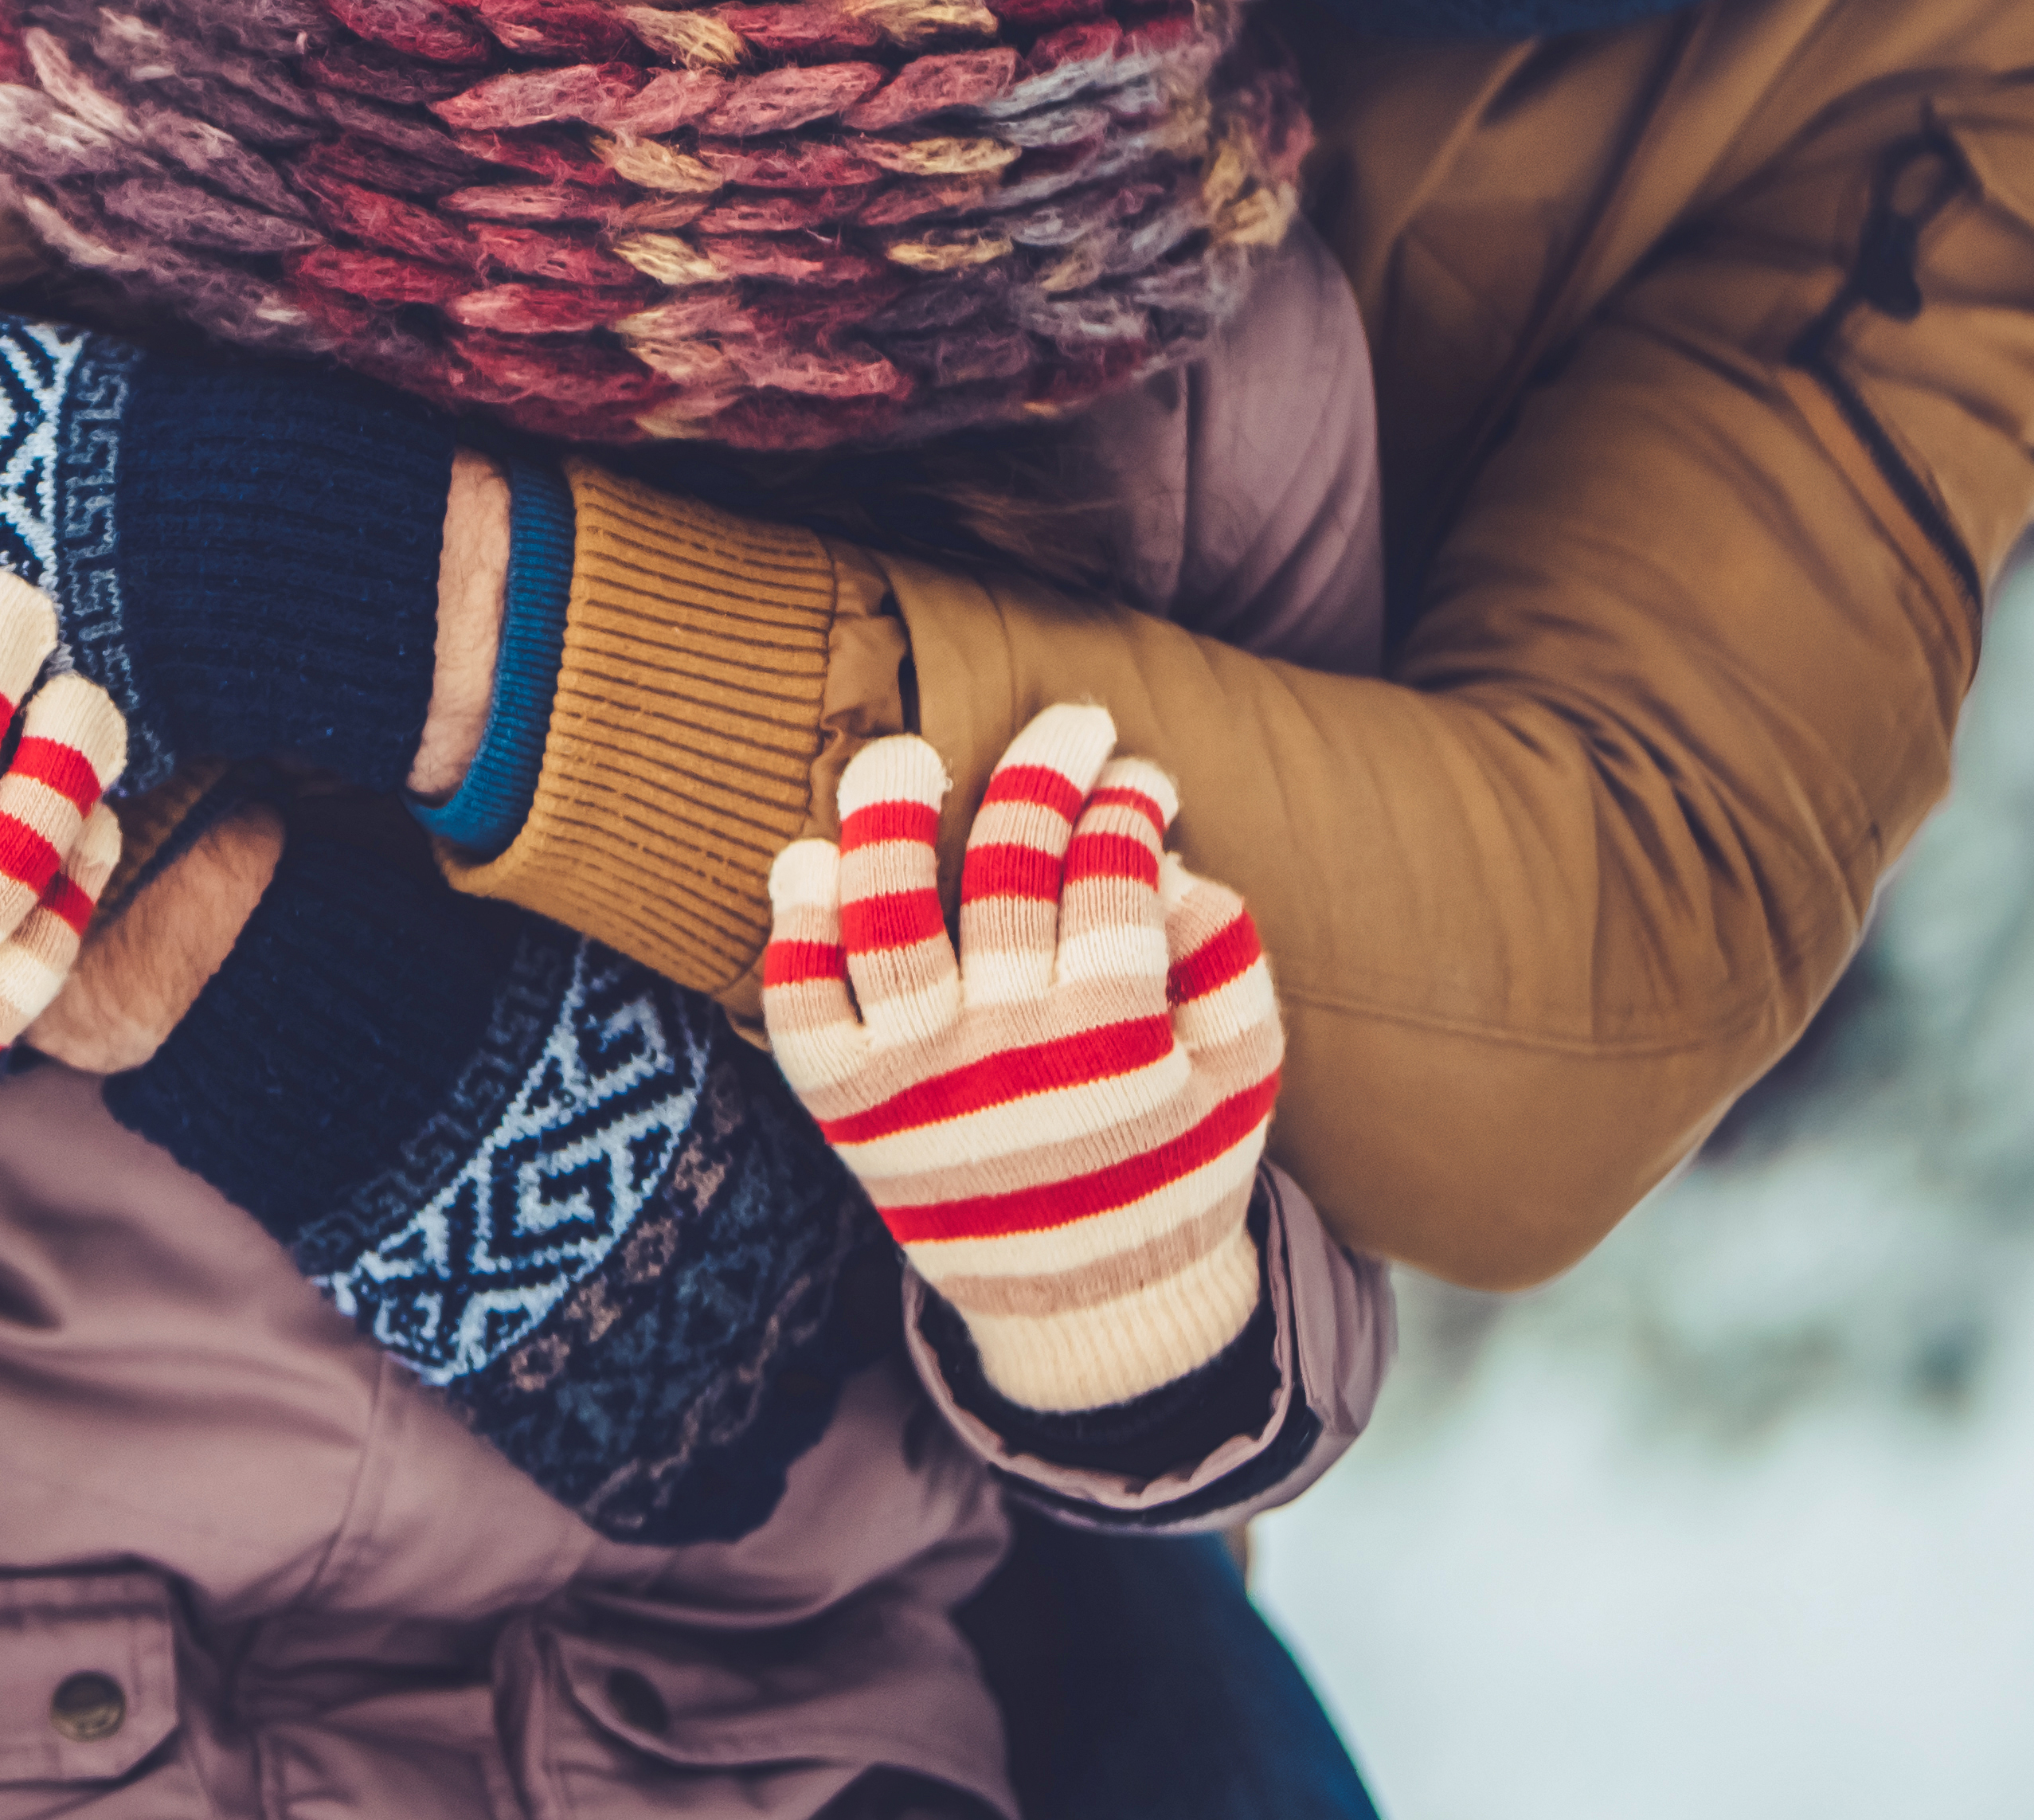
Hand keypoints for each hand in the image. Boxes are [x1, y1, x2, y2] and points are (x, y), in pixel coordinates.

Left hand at [760, 705, 1284, 1414]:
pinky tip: (810, 866)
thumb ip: (1229, 964)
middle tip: (1068, 724)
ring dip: (889, 820)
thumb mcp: (1240, 1075)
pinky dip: (793, 934)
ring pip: (883, 919)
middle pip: (1007, 869)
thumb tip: (1171, 861)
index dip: (1127, 805)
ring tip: (905, 756)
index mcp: (1115, 1039)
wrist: (1086, 1308)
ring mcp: (916, 1076)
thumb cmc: (1171, 1166)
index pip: (1112, 877)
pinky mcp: (846, 1107)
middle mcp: (1008, 1048)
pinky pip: (797, 1008)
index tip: (1137, 778)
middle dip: (1045, 773)